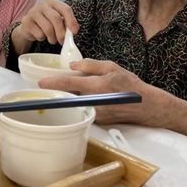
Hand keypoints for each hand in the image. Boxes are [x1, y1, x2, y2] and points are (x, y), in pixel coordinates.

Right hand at [15, 0, 78, 45]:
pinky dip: (42, 38)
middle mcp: (42, 4)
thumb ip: (65, 22)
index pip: (65, 9)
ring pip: (48, 28)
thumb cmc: (47, 21)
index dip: (71, 21)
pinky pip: (39, 34)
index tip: (75, 32)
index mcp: (53, 2)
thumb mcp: (57, 19)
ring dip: (52, 38)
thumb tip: (73, 31)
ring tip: (52, 39)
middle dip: (61, 32)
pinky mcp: (26, 21)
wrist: (29, 25)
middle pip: (56, 18)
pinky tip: (41, 35)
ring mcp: (33, 12)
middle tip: (63, 41)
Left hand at [38, 59, 161, 124]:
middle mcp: (93, 101)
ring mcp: (95, 113)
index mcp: (95, 86)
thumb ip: (90, 65)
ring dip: (68, 98)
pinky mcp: (98, 120)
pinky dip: (78, 103)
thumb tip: (72, 66)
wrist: (146, 106)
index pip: (68, 84)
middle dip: (57, 92)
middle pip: (67, 96)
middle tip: (49, 86)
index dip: (52, 83)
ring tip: (66, 91)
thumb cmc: (130, 84)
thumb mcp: (111, 67)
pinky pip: (82, 109)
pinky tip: (82, 98)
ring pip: (74, 104)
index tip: (40, 83)